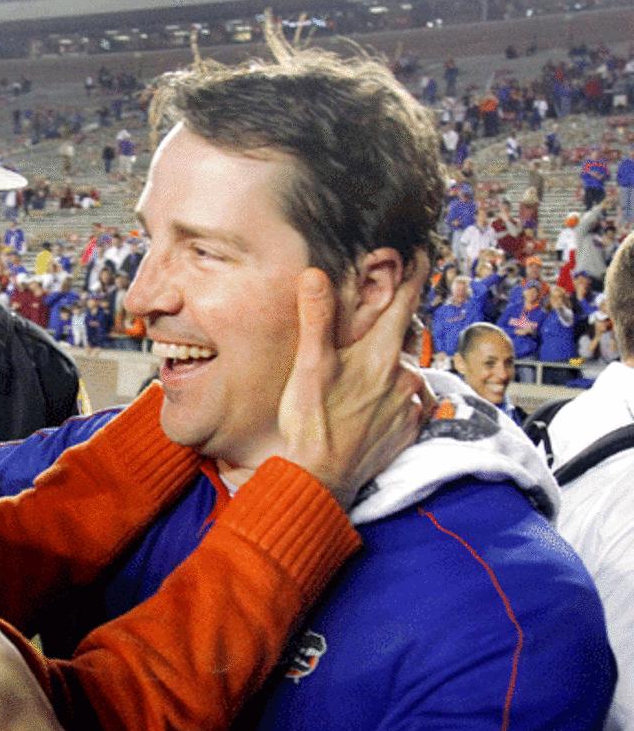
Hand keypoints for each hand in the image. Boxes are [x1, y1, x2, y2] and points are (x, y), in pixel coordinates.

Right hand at [258, 257, 433, 508]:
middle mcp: (403, 375)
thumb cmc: (312, 422)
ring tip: (359, 378)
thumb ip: (315, 318)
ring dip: (387, 367)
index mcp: (379, 354)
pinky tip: (370, 405)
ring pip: (404, 370)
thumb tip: (315, 275)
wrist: (322, 478)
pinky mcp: (409, 429)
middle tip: (366, 329)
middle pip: (402, 337)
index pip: (405, 301)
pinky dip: (394, 396)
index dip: (414, 273)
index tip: (422, 253)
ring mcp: (410, 404)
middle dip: (389, 327)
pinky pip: (409, 401)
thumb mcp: (308, 366)